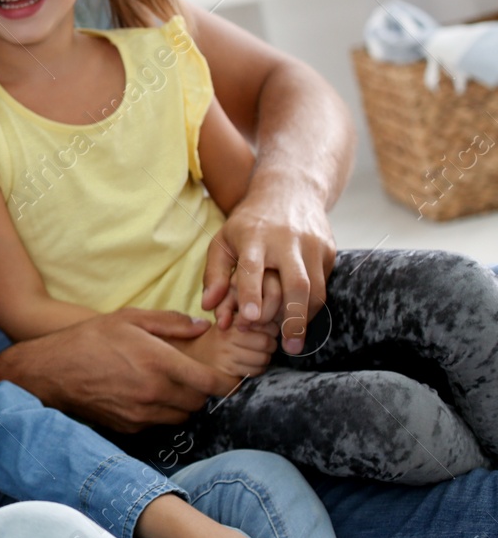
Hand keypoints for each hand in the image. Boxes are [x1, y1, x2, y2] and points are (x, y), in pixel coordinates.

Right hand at [0, 309, 241, 431]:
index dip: (226, 382)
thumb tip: (202, 326)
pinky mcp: (129, 428)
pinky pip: (158, 424)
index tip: (228, 378)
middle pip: (199, 402)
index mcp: (159, 362)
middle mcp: (154, 392)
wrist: (50, 371)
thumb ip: (169, 322)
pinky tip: (145, 395)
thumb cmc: (88, 339)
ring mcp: (141, 414)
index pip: (211, 382)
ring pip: (181, 416)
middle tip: (191, 376)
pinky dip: (160, 412)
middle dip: (200, 391)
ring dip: (182, 404)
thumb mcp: (128, 318)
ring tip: (167, 385)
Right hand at [171, 319, 275, 378]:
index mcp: (230, 321)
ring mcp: (227, 355)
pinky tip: (246, 365)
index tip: (264, 331)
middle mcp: (227, 336)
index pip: (266, 324)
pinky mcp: (227, 371)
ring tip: (253, 355)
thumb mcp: (230, 320)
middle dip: (270, 346)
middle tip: (262, 346)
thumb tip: (277, 322)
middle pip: (267, 343)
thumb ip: (250, 318)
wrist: (193, 356)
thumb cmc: (218, 337)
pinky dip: (255, 370)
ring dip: (264, 359)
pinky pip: (254, 371)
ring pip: (263, 359)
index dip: (270, 329)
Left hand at [201, 178, 335, 354]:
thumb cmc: (248, 223)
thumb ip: (214, 274)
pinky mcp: (328, 249)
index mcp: (253, 236)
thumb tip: (208, 306)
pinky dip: (313, 305)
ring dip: (306, 318)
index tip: (250, 318)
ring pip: (316, 288)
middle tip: (288, 346)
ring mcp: (311, 244)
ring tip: (294, 342)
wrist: (289, 191)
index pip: (253, 268)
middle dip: (292, 317)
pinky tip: (301, 319)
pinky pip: (324, 283)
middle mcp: (285, 240)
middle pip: (296, 283)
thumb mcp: (223, 240)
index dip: (251, 293)